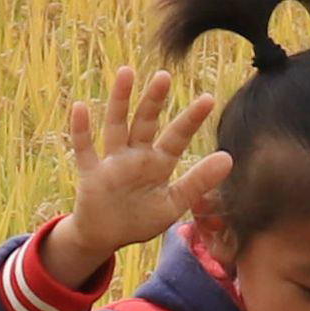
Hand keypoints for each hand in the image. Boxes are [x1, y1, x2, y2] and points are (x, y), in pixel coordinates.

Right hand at [40, 67, 230, 295]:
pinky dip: (81, 129)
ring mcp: (112, 162)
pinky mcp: (91, 174)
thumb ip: (198, 182)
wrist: (106, 237)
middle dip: (154, 100)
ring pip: (116, 126)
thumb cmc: (140, 219)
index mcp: (157, 163)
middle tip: (164, 76)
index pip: (177, 137)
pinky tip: (80, 107)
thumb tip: (229, 158)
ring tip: (126, 72)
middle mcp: (135, 156)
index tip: (208, 99)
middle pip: (145, 122)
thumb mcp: (174, 203)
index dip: (191, 119)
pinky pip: (84, 149)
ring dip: (120, 100)